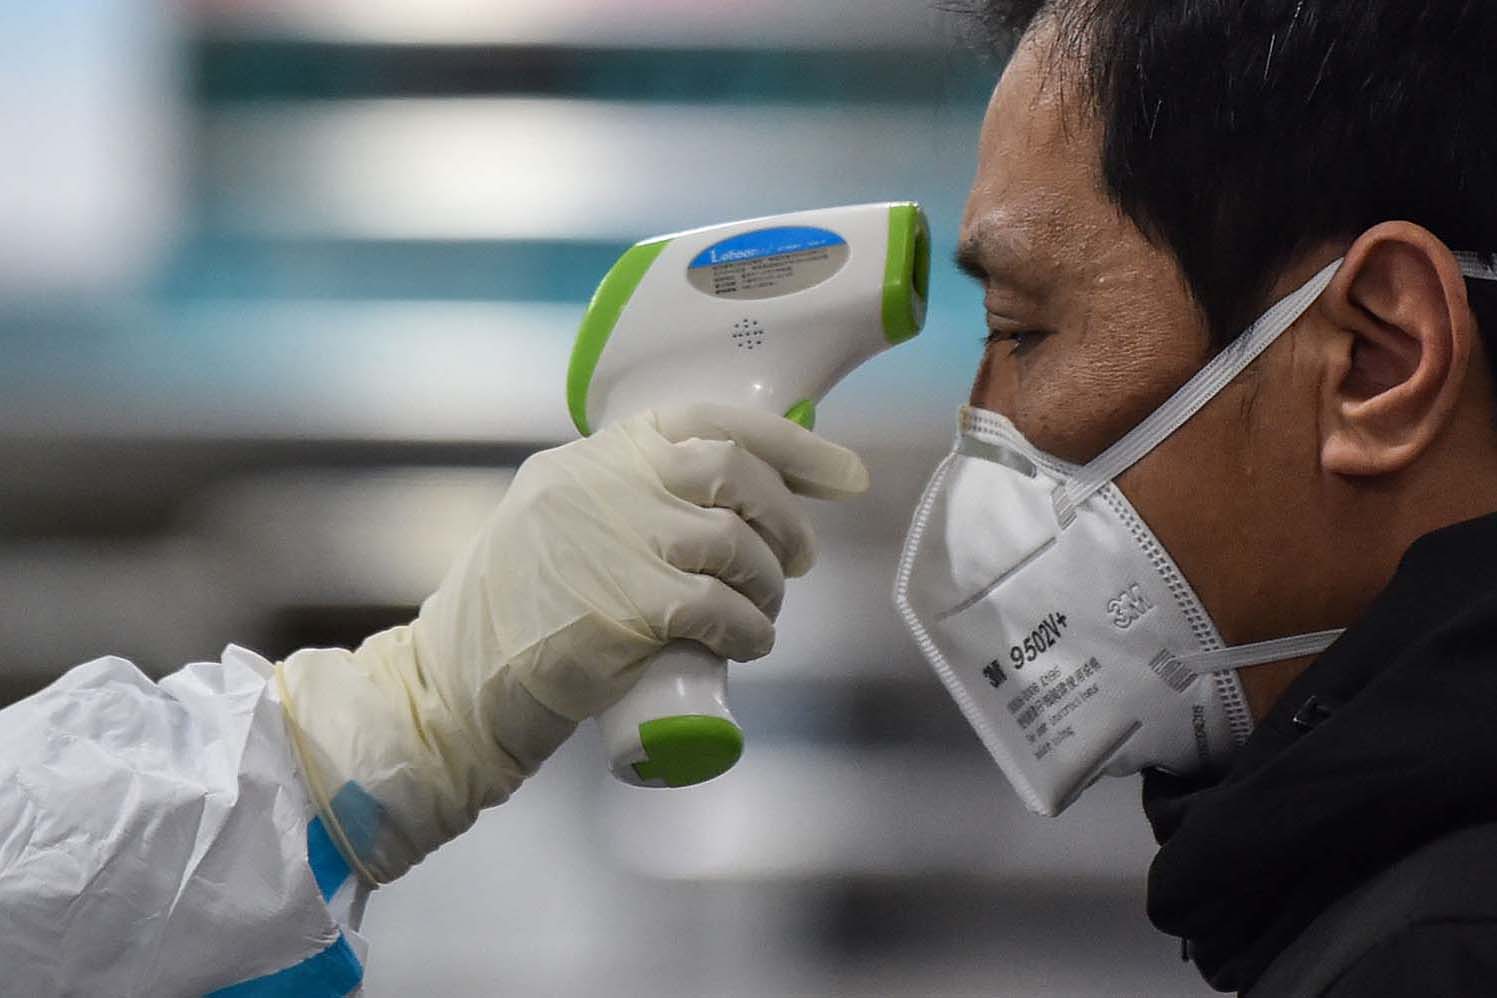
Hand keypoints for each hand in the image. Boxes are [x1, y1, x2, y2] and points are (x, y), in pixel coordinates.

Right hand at [275, 404, 868, 882]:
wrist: (455, 682)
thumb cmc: (522, 606)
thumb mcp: (564, 519)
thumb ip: (628, 498)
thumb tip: (731, 498)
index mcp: (596, 454)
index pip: (709, 419)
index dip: (791, 446)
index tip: (843, 476)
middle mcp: (604, 483)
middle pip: (734, 473)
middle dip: (787, 517)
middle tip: (799, 559)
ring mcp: (614, 543)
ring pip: (734, 545)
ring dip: (770, 584)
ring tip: (766, 612)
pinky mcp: (624, 609)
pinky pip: (718, 609)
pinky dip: (751, 630)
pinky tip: (752, 644)